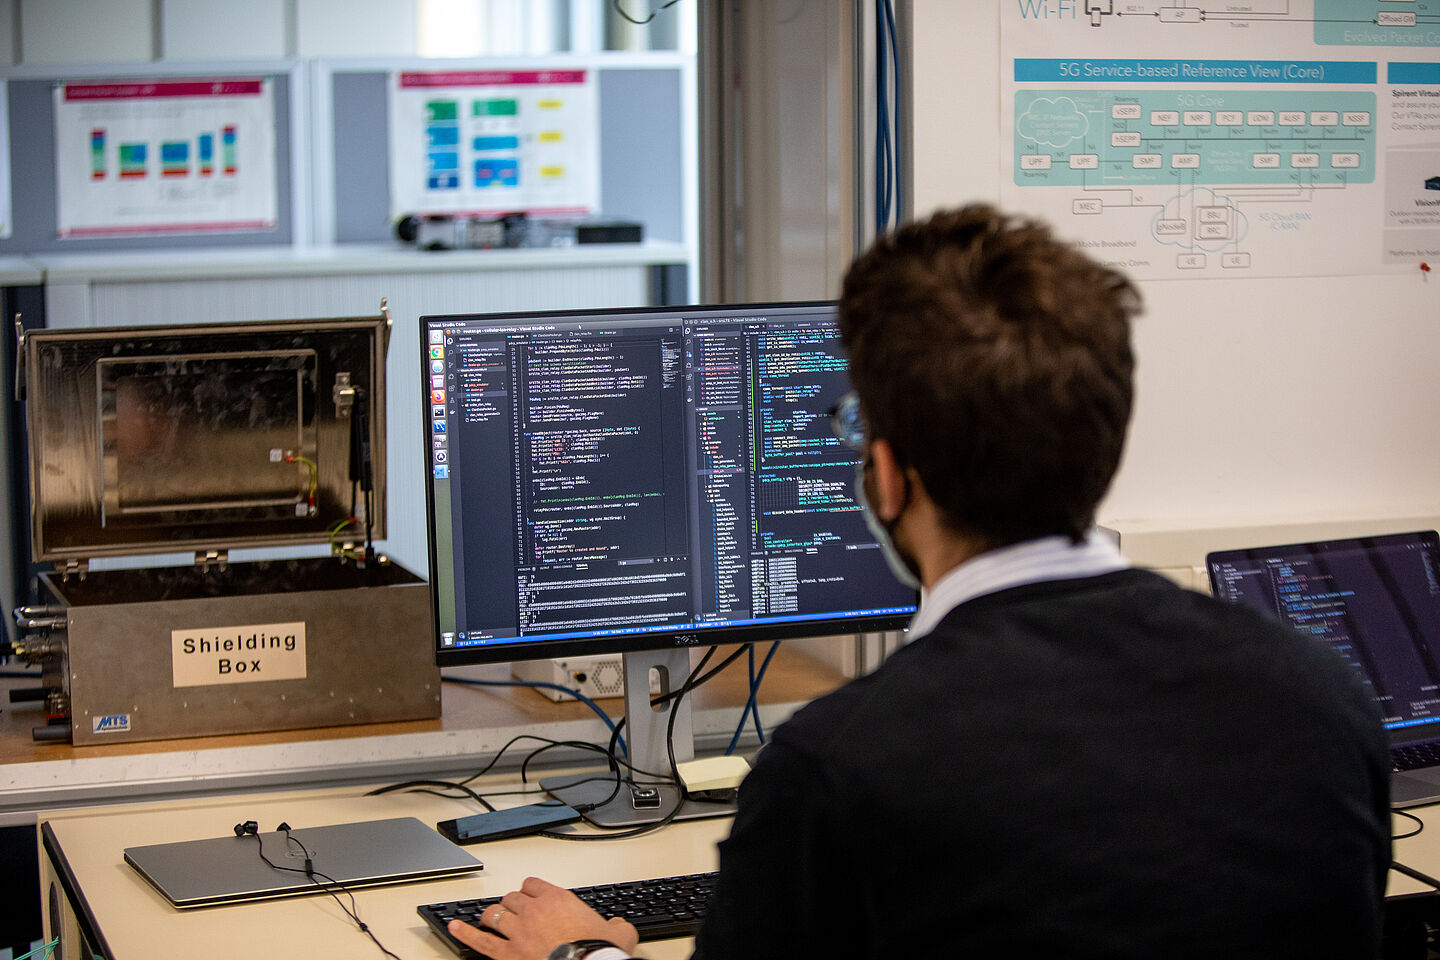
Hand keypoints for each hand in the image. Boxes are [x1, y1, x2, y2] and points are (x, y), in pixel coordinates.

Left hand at [447, 876, 639, 959]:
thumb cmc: (597, 952)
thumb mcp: (617, 933)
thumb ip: (616, 925)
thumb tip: (620, 927)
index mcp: (558, 899)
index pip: (534, 883)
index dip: (531, 890)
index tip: (532, 896)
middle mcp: (534, 910)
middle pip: (512, 897)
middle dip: (512, 904)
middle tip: (514, 911)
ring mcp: (517, 931)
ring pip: (495, 914)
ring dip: (492, 915)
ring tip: (489, 918)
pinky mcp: (507, 954)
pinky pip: (480, 941)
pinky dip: (465, 934)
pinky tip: (454, 929)